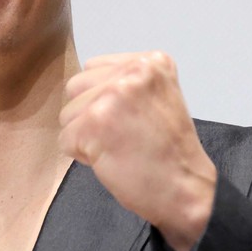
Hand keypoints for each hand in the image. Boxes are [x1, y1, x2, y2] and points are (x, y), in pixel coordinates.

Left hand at [59, 51, 216, 250]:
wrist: (186, 189)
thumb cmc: (170, 151)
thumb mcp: (158, 96)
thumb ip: (127, 82)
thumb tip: (84, 85)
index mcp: (151, 61)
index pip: (93, 68)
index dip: (103, 99)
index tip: (131, 118)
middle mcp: (133, 71)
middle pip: (76, 88)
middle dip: (89, 114)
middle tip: (123, 135)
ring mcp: (113, 96)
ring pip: (67, 113)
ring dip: (85, 135)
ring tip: (119, 146)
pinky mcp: (95, 123)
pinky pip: (65, 139)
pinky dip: (82, 155)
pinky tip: (111, 159)